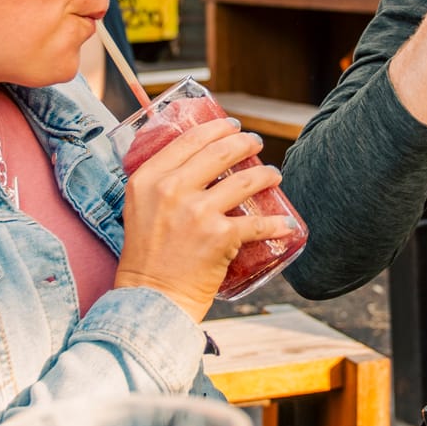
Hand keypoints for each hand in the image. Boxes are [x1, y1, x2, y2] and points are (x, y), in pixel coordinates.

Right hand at [113, 118, 295, 320]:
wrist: (150, 299)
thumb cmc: (146, 259)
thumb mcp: (139, 209)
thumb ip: (158, 186)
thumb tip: (189, 166)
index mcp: (148, 179)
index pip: (189, 140)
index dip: (216, 128)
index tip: (232, 126)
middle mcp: (170, 189)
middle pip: (219, 153)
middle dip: (245, 143)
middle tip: (256, 144)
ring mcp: (196, 212)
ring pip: (245, 181)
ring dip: (266, 174)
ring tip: (274, 174)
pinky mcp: (219, 236)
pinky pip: (258, 223)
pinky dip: (277, 224)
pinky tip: (287, 223)